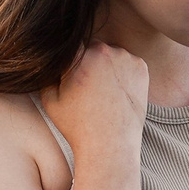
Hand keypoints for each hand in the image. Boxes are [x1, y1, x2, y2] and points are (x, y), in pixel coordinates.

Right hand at [43, 43, 147, 162]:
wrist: (110, 144)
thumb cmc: (77, 125)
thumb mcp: (50, 99)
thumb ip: (48, 72)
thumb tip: (48, 57)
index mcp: (79, 56)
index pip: (69, 45)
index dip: (68, 61)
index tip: (70, 76)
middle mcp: (103, 51)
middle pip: (91, 48)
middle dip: (87, 62)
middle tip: (86, 88)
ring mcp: (125, 57)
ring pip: (111, 54)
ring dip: (106, 66)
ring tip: (102, 93)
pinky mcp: (141, 67)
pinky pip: (127, 63)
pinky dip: (123, 73)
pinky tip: (117, 93)